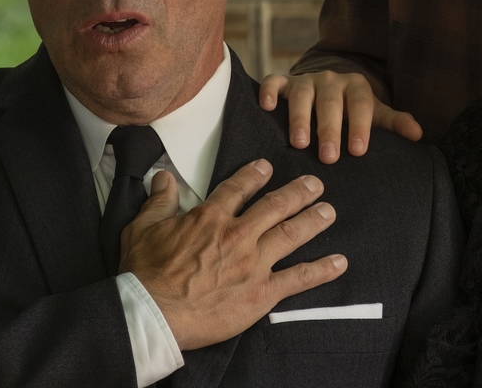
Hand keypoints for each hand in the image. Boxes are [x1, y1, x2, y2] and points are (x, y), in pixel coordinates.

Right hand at [120, 159, 346, 350]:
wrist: (152, 312)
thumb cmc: (145, 273)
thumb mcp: (142, 227)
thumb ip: (158, 200)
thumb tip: (163, 176)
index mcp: (210, 218)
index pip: (238, 189)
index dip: (254, 176)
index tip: (266, 167)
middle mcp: (238, 234)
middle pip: (275, 206)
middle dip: (298, 193)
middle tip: (315, 184)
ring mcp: (253, 263)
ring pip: (291, 234)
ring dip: (313, 221)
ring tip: (328, 211)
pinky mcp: (261, 292)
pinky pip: (297, 278)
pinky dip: (321, 270)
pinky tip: (339, 262)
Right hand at [258, 71, 422, 163]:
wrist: (327, 89)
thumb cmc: (352, 110)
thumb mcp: (374, 114)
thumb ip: (394, 123)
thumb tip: (418, 135)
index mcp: (357, 86)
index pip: (361, 104)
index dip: (360, 126)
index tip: (358, 151)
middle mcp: (331, 80)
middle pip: (330, 102)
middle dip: (329, 129)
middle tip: (329, 157)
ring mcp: (306, 80)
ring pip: (302, 94)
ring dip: (299, 118)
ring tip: (299, 144)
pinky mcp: (284, 82)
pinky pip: (274, 81)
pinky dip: (269, 91)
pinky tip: (266, 107)